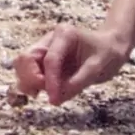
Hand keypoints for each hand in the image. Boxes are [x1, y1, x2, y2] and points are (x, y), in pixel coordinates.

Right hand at [13, 23, 129, 106]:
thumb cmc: (107, 54)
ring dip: (28, 82)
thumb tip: (55, 99)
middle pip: (25, 59)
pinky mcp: (43, 62)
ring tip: (45, 93)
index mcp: (64, 34)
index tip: (54, 99)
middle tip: (46, 94)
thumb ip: (77, 82)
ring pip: (22, 66)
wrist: (111, 48)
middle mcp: (49, 40)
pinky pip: (28, 73)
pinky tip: (41, 93)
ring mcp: (44, 51)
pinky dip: (30, 84)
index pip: (50, 60)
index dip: (50, 81)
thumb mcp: (98, 68)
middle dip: (31, 78)